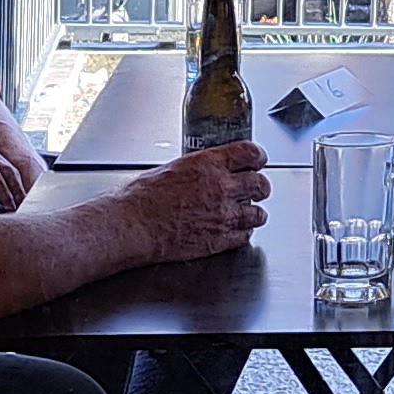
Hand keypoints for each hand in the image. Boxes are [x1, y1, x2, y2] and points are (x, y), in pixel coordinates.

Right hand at [112, 142, 272, 264]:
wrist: (133, 225)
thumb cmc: (142, 198)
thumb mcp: (172, 168)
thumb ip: (198, 169)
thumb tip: (207, 170)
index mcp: (209, 164)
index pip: (250, 154)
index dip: (258, 157)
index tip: (259, 160)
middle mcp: (221, 187)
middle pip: (260, 184)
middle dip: (261, 186)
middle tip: (258, 188)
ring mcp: (223, 215)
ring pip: (258, 213)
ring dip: (255, 212)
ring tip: (250, 212)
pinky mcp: (220, 239)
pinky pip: (245, 236)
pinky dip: (243, 232)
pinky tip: (237, 230)